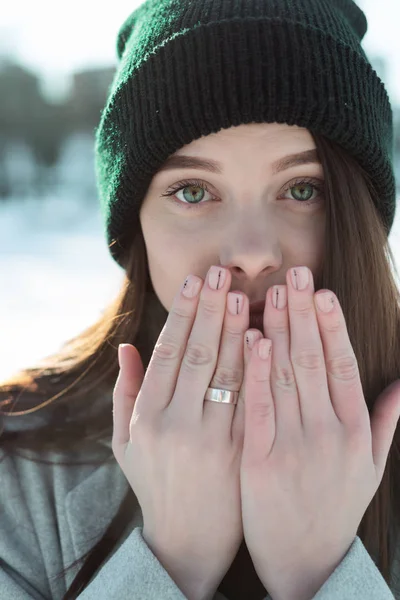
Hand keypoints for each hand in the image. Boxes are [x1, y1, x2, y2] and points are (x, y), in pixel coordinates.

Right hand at [112, 265, 250, 599]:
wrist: (188, 539)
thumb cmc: (154, 483)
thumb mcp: (125, 441)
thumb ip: (124, 392)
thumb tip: (125, 346)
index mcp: (147, 416)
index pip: (167, 352)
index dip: (183, 314)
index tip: (195, 282)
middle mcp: (176, 423)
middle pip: (198, 354)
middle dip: (211, 310)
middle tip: (222, 274)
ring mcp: (210, 438)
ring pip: (228, 372)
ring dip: (238, 330)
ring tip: (245, 295)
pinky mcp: (239, 451)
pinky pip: (251, 400)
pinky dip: (257, 367)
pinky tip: (264, 338)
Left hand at [240, 266, 399, 599]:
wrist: (307, 564)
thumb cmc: (336, 508)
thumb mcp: (372, 468)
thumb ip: (386, 423)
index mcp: (355, 431)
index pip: (344, 366)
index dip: (334, 326)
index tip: (324, 291)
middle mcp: (329, 434)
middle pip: (315, 362)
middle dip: (305, 314)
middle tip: (295, 275)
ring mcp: (294, 447)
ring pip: (286, 377)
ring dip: (280, 331)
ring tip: (273, 294)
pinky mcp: (260, 462)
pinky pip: (257, 407)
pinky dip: (256, 371)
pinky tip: (252, 339)